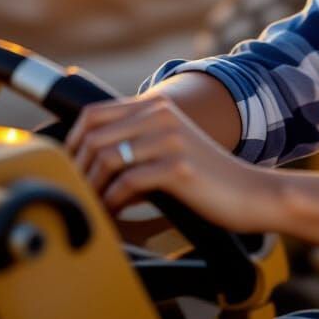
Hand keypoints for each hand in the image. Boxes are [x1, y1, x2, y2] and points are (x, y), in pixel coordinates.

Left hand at [65, 92, 281, 232]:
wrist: (250, 192)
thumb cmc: (206, 176)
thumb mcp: (170, 144)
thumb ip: (137, 139)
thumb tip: (86, 157)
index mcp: (157, 105)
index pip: (93, 113)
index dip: (71, 142)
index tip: (68, 170)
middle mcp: (162, 115)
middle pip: (94, 136)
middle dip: (77, 169)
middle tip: (77, 194)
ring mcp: (170, 139)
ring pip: (106, 159)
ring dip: (92, 188)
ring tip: (93, 207)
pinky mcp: (178, 166)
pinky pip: (127, 183)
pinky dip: (112, 202)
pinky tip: (114, 214)